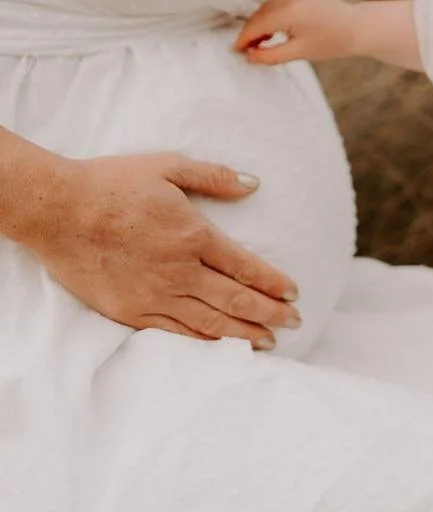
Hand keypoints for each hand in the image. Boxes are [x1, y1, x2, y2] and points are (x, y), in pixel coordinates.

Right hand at [15, 152, 299, 347]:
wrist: (57, 211)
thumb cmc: (113, 184)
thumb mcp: (169, 166)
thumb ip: (215, 177)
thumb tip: (253, 183)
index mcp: (194, 236)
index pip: (246, 266)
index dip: (273, 282)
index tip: (294, 293)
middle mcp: (179, 271)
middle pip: (235, 299)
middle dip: (269, 313)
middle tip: (293, 323)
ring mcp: (153, 295)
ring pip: (208, 322)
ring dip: (242, 334)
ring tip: (267, 342)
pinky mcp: (128, 310)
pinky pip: (173, 331)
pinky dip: (202, 340)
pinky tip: (219, 345)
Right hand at [236, 0, 356, 64]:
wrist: (358, 27)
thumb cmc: (332, 43)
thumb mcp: (299, 53)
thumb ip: (270, 55)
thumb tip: (249, 56)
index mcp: (291, 12)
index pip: (258, 24)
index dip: (244, 39)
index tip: (236, 50)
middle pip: (260, 13)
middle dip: (251, 30)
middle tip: (247, 49)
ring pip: (269, 6)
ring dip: (261, 21)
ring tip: (261, 41)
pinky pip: (280, 1)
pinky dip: (273, 13)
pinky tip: (275, 28)